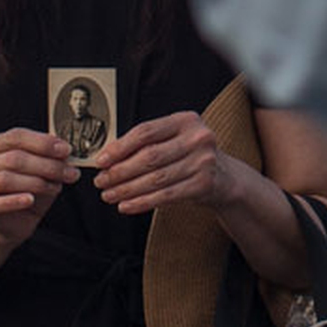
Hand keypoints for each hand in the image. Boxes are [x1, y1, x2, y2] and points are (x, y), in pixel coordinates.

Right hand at [0, 128, 77, 246]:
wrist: (10, 222)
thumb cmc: (27, 190)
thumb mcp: (41, 171)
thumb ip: (50, 160)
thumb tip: (65, 153)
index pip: (17, 136)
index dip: (43, 142)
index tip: (66, 150)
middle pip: (15, 158)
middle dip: (47, 165)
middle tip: (70, 173)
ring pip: (6, 179)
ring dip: (37, 183)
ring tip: (56, 188)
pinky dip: (15, 201)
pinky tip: (30, 200)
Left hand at [91, 111, 235, 215]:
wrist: (225, 177)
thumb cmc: (190, 155)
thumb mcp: (175, 139)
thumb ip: (147, 143)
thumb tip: (108, 156)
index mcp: (186, 120)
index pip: (146, 132)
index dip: (120, 147)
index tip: (101, 160)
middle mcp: (197, 138)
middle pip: (149, 156)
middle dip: (120, 171)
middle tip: (101, 181)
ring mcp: (203, 162)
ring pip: (155, 179)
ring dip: (127, 189)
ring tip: (109, 195)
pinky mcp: (204, 184)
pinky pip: (165, 196)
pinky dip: (142, 202)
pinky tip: (126, 205)